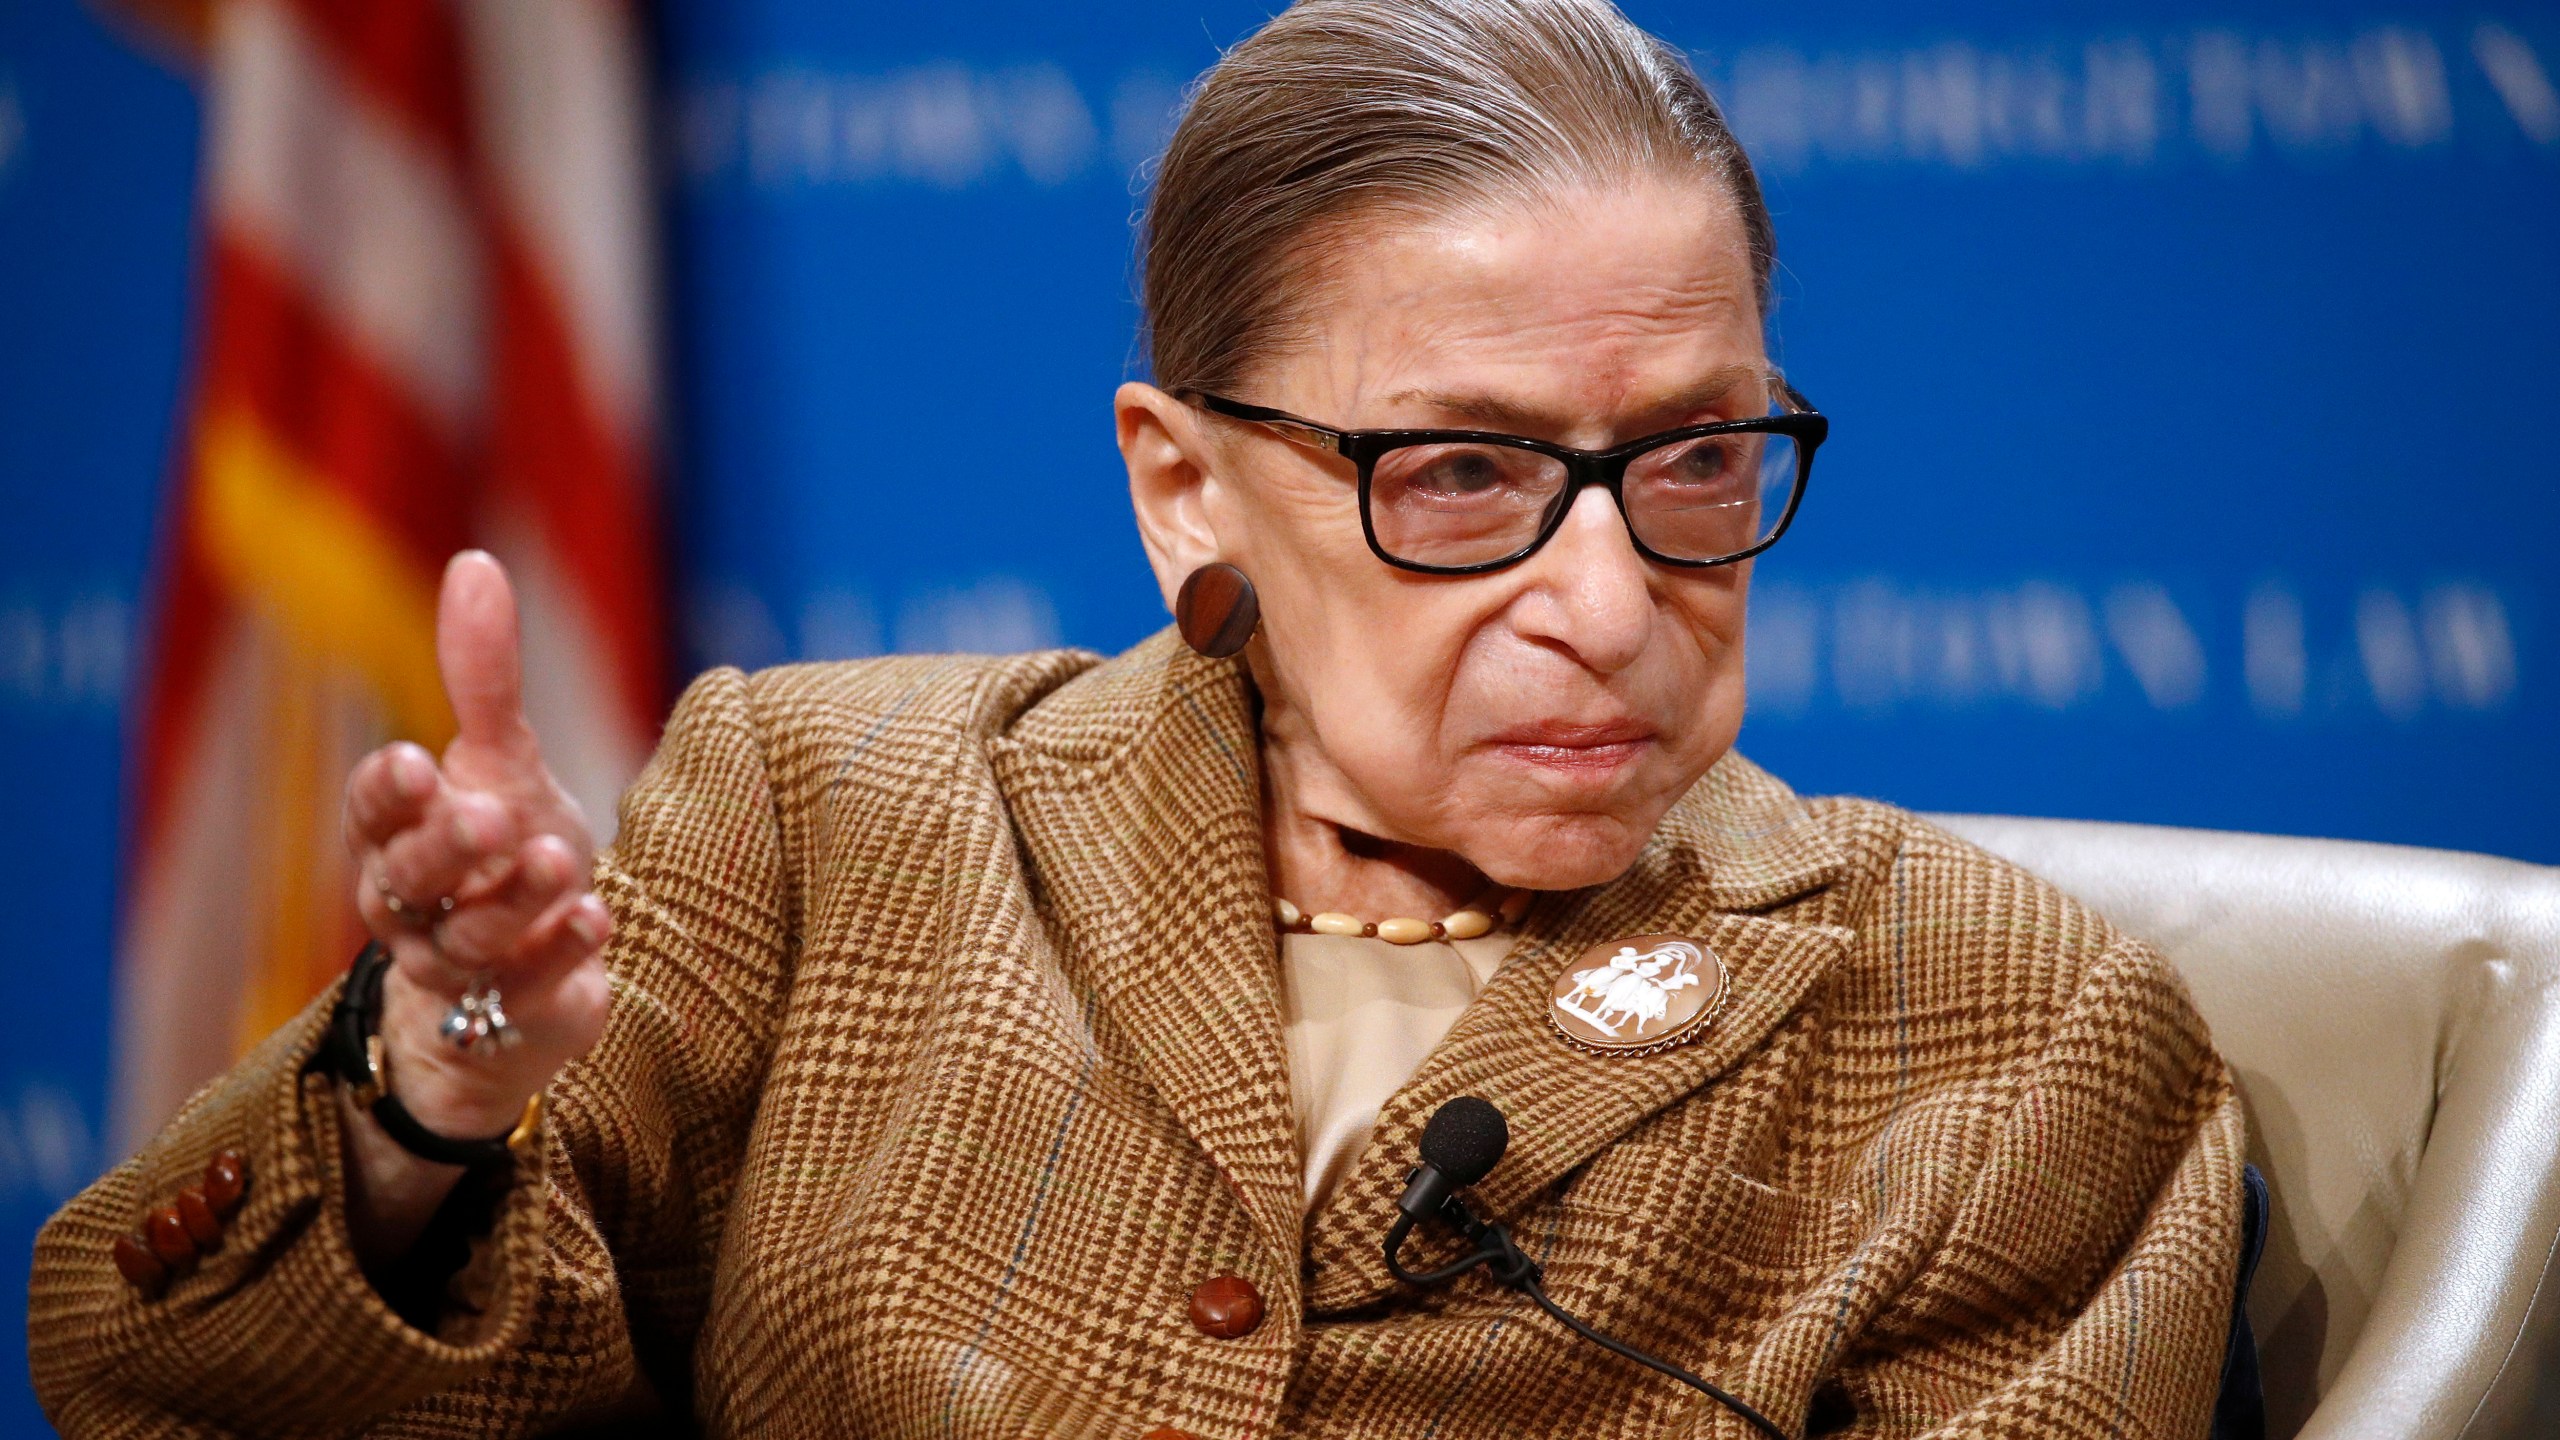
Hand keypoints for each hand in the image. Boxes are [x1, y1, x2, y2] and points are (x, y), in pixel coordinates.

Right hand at [342, 552, 612, 1152]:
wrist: (528, 970)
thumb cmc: (501, 849)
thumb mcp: (500, 759)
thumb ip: (483, 675)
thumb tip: (475, 562)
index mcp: (396, 838)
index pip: (372, 814)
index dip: (388, 792)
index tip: (417, 760)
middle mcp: (413, 908)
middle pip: (411, 881)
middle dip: (450, 848)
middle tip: (493, 816)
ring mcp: (460, 969)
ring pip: (470, 941)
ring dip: (514, 901)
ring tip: (561, 861)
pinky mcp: (515, 1016)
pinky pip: (529, 994)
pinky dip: (562, 958)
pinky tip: (598, 919)